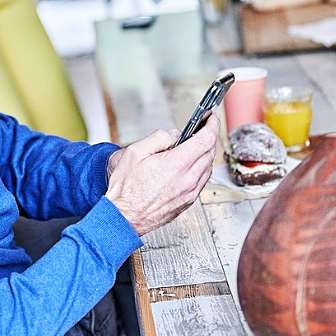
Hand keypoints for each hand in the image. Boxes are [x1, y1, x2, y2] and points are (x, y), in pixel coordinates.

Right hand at [105, 114, 219, 236]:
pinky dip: (200, 170)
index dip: (212, 125)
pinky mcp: (187, 202)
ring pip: (208, 168)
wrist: (123, 216)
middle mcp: (188, 179)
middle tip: (202, 129)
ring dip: (205, 154)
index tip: (212, 118)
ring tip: (194, 147)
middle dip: (209, 137)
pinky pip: (202, 181)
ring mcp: (189, 193)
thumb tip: (175, 135)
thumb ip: (159, 137)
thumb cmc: (126, 189)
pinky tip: (189, 166)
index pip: (206, 139)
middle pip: (210, 153)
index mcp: (178, 164)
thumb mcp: (136, 151)